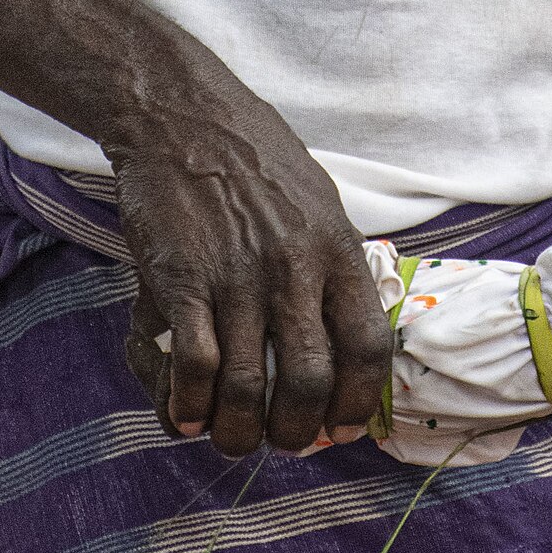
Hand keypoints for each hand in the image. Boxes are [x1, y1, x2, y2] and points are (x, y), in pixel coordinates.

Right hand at [114, 69, 390, 460]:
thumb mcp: (320, 201)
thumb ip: (335, 265)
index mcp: (336, 248)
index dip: (359, 403)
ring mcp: (237, 275)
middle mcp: (293, 266)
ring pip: (248, 387)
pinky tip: (187, 414)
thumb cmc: (256, 158)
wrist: (183, 115)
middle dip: (296, 430)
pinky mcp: (183, 279)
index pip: (368, 346)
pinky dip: (190, 404)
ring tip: (232, 435)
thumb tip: (350, 336)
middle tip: (281, 438)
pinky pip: (194, 366)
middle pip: (310, 380)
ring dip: (240, 431)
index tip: (342, 429)